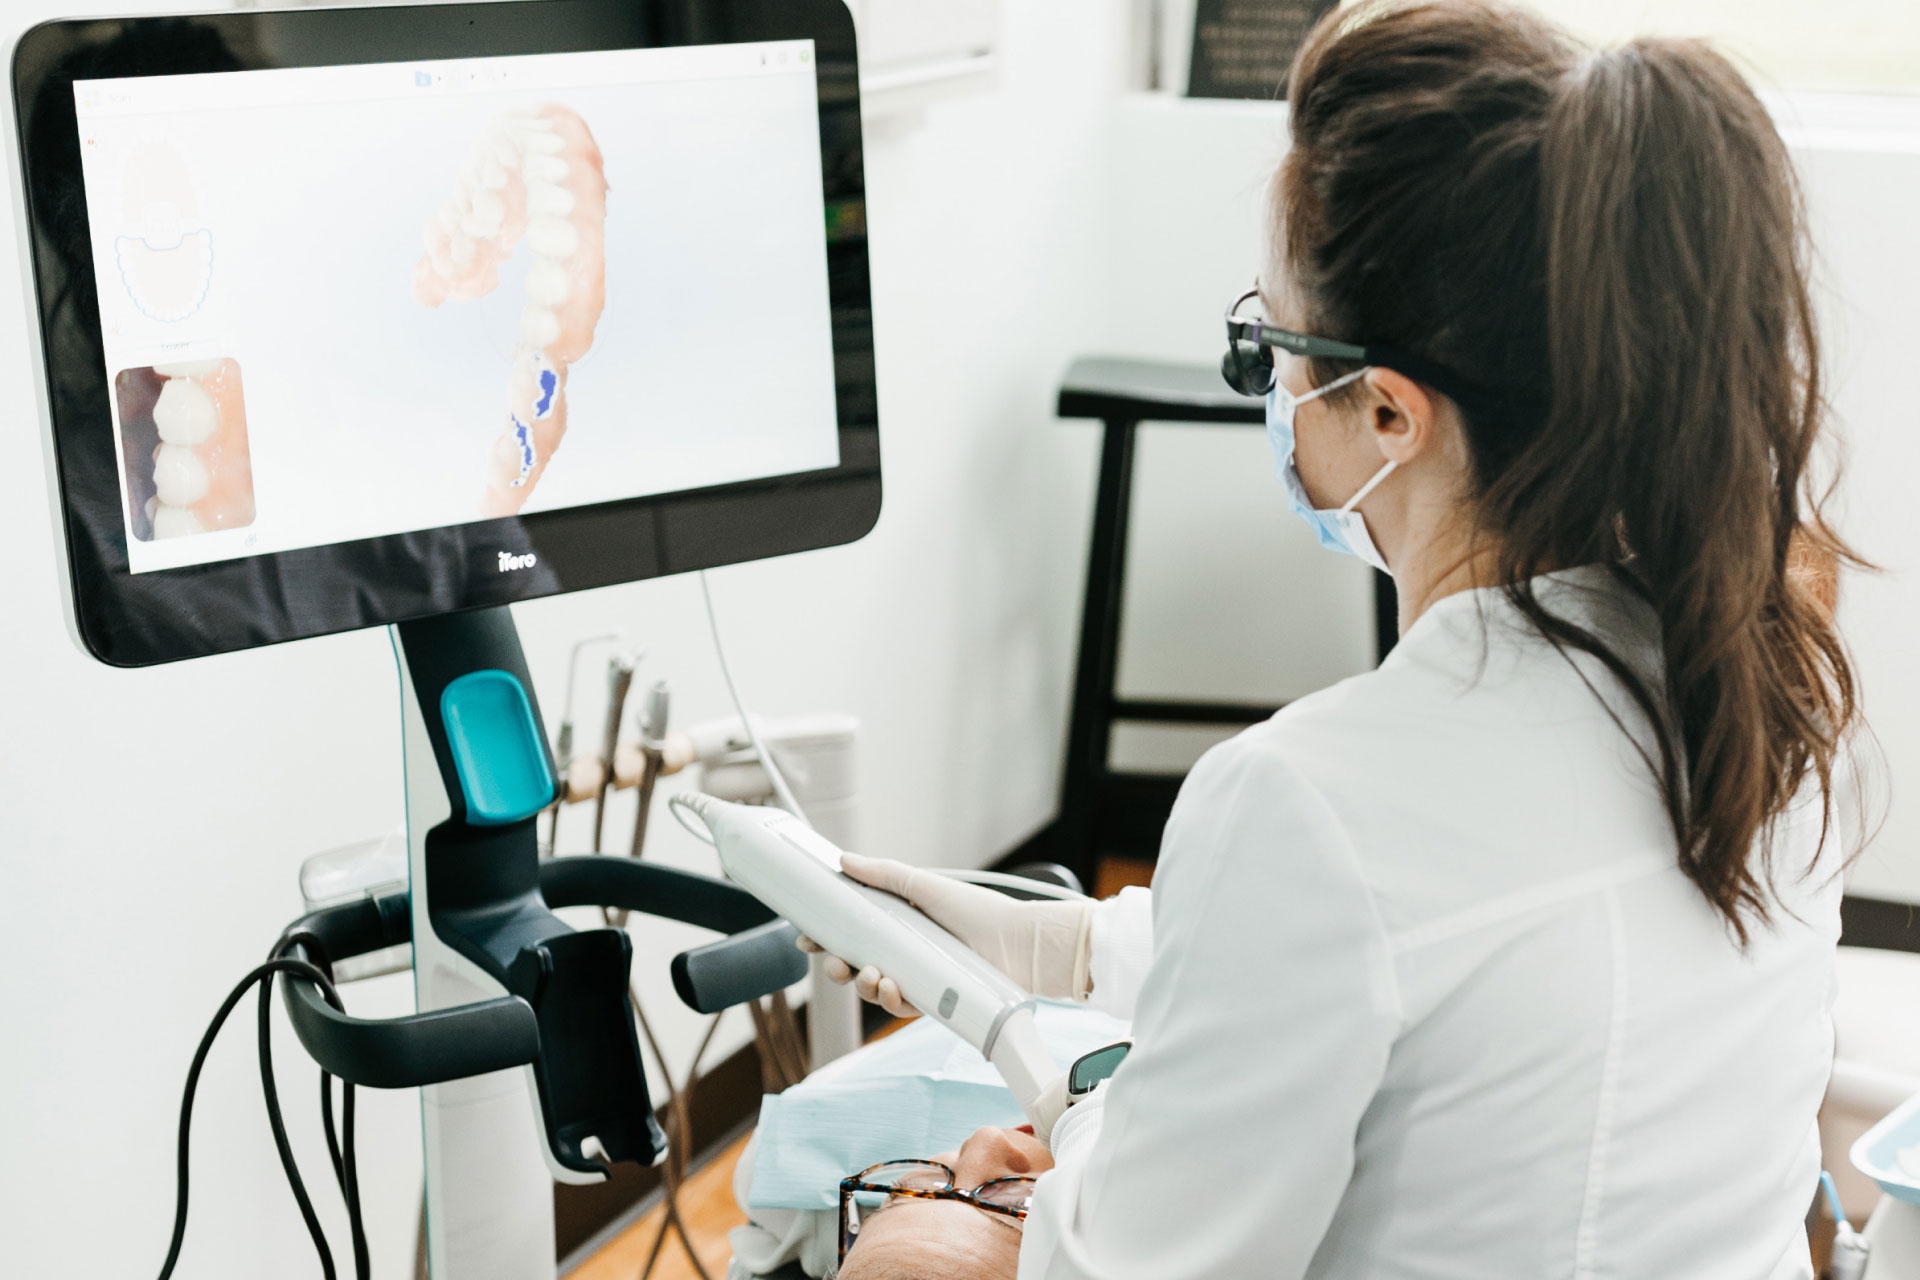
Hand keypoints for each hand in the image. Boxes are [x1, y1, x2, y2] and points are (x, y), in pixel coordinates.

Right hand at [797, 854, 1093, 1016]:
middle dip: (838, 967)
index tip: (806, 938)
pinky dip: (890, 1001)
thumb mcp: (926, 886)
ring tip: (872, 976)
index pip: (854, 931)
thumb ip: (885, 875)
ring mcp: (920, 976)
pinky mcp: (935, 1001)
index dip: (828, 937)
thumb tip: (844, 860)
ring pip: (875, 988)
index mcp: (900, 922)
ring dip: (863, 986)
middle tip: (834, 965)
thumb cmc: (979, 911)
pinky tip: (890, 989)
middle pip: (858, 963)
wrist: (1021, 944)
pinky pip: (901, 1006)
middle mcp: (907, 950)